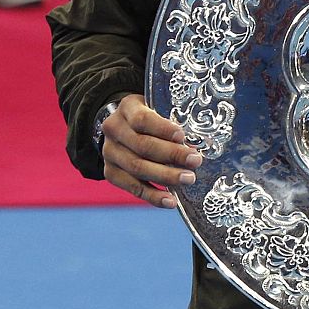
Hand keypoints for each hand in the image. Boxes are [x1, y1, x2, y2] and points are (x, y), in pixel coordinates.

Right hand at [101, 93, 201, 208]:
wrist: (124, 126)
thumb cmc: (152, 116)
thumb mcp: (160, 108)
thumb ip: (174, 120)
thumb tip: (198, 143)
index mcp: (128, 108)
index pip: (142, 119)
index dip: (163, 128)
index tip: (182, 136)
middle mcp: (114, 129)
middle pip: (142, 146)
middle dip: (171, 155)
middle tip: (195, 161)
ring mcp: (110, 152)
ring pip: (137, 168)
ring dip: (165, 176)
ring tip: (188, 179)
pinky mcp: (111, 172)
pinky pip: (132, 187)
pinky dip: (152, 195)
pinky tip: (170, 200)